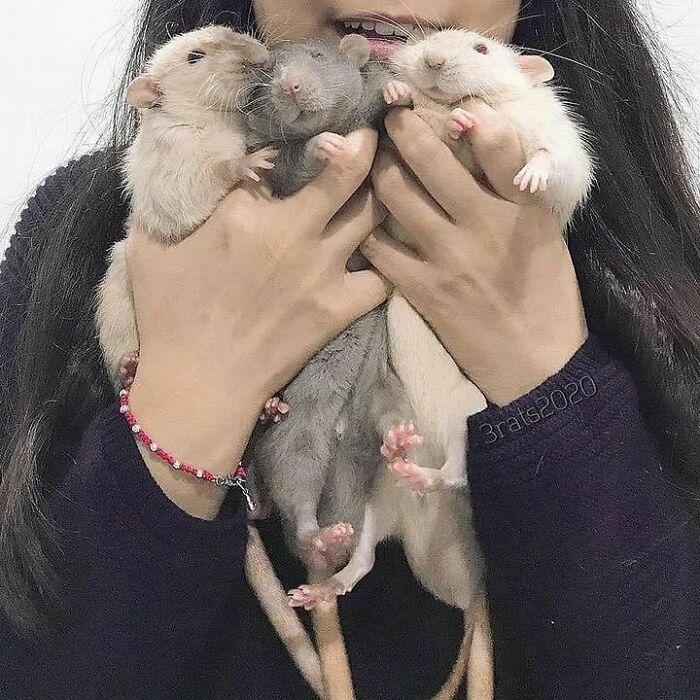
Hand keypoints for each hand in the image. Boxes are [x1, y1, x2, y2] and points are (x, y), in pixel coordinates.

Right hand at [127, 128, 386, 517]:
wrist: (202, 383)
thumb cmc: (169, 316)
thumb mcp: (148, 246)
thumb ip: (170, 200)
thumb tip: (185, 166)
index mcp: (243, 212)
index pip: (279, 157)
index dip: (293, 143)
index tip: (305, 135)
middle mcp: (291, 232)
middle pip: (346, 172)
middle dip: (365, 144)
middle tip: (372, 134)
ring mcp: (321, 271)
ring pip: (373, 215)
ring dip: (382, 194)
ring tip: (388, 184)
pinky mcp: (339, 308)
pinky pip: (383, 276)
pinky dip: (387, 262)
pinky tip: (384, 255)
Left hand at [362, 102, 587, 405]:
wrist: (536, 364)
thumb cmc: (546, 298)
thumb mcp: (546, 238)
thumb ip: (517, 195)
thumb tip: (483, 147)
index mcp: (523, 209)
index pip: (498, 144)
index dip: (470, 116)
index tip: (452, 105)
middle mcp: (484, 224)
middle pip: (431, 161)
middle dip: (404, 131)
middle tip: (393, 121)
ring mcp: (449, 257)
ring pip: (396, 197)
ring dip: (380, 174)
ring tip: (375, 167)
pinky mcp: (424, 290)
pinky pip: (380, 250)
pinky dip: (369, 233)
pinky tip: (366, 227)